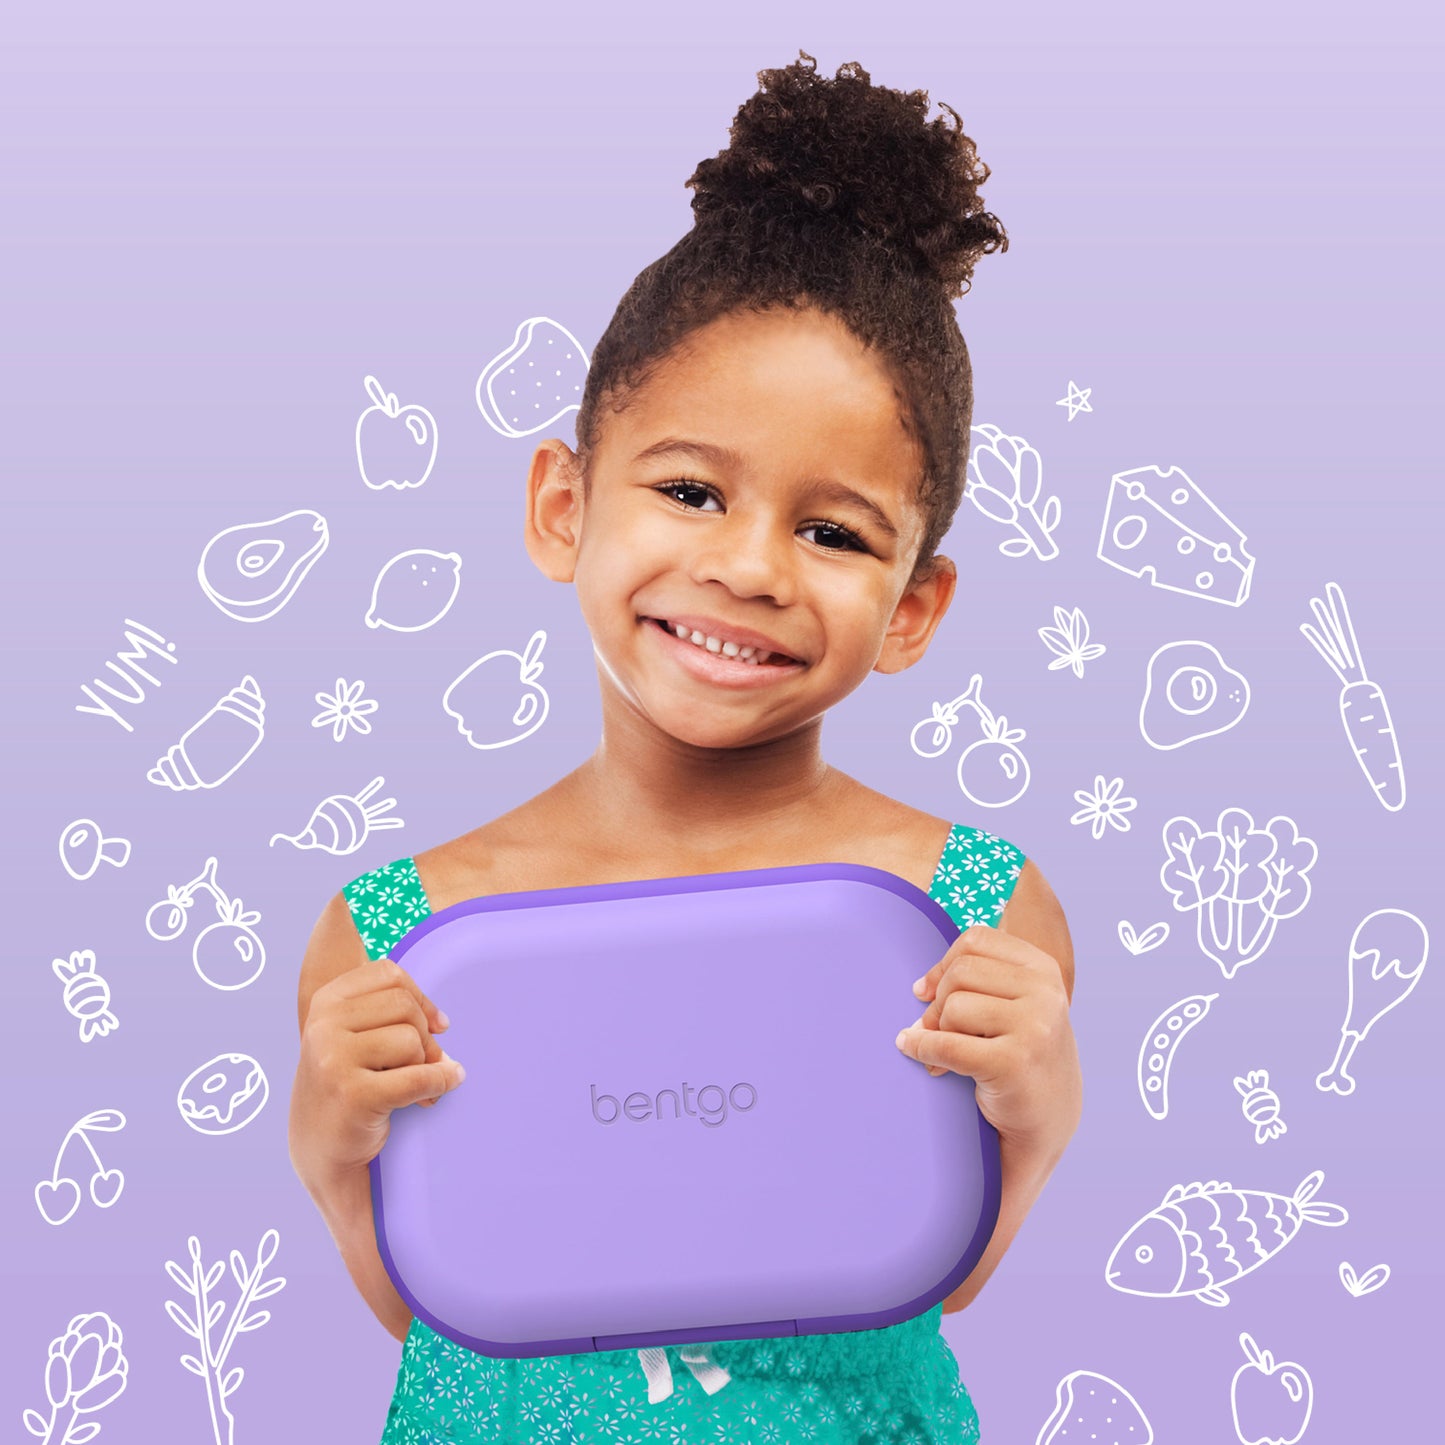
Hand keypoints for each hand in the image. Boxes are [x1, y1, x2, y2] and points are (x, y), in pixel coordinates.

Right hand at [289, 958, 463, 1186]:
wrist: (320, 1149)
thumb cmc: (348, 1084)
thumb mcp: (357, 1037)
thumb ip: (394, 1013)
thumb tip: (441, 1024)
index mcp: (324, 1002)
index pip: (388, 974)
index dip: (419, 998)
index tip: (432, 1025)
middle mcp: (322, 1026)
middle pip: (404, 1006)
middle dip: (424, 1035)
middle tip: (422, 1063)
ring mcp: (333, 1060)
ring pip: (411, 1039)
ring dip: (424, 1063)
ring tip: (411, 1084)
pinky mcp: (353, 1095)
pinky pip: (418, 1078)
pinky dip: (438, 1084)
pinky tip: (436, 1093)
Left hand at [896, 923, 1080, 1156]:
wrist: (1048, 1121)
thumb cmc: (1021, 1055)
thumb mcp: (1014, 1005)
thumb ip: (977, 981)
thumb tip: (920, 987)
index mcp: (1044, 969)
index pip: (976, 940)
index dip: (944, 964)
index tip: (929, 991)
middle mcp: (1045, 993)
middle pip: (961, 972)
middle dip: (938, 1001)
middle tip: (936, 1029)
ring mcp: (1034, 1027)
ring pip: (954, 1006)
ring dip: (937, 1030)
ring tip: (947, 1052)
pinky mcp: (1013, 1063)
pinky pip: (948, 1046)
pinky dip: (923, 1049)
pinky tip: (920, 1057)